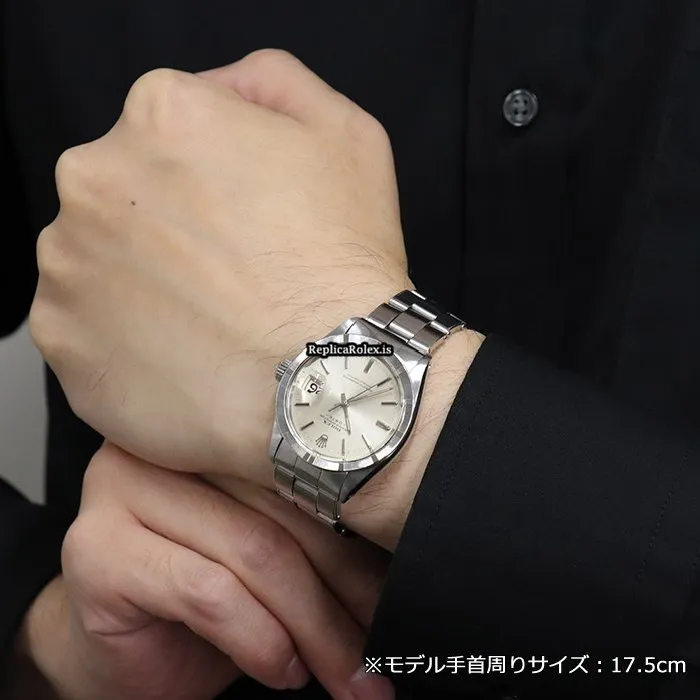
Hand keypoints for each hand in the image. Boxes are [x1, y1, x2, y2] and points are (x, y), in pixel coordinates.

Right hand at [13, 443, 393, 699]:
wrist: (118, 643)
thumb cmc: (200, 591)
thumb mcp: (268, 550)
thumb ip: (313, 531)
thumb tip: (401, 552)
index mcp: (215, 426)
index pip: (304, 466)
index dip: (359, 534)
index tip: (398, 595)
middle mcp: (166, 443)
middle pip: (283, 508)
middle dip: (343, 592)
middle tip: (378, 654)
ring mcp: (123, 486)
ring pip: (254, 550)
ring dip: (312, 626)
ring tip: (341, 672)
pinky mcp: (97, 546)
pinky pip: (209, 591)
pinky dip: (259, 638)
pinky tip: (280, 666)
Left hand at [30, 49, 410, 491]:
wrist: (326, 382)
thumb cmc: (341, 266)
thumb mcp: (346, 136)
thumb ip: (271, 85)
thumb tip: (222, 89)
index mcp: (163, 117)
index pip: (167, 129)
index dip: (213, 177)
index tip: (242, 218)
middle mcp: (95, 177)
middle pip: (124, 191)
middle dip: (168, 224)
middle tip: (228, 272)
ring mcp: (68, 262)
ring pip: (98, 258)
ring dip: (141, 280)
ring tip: (208, 318)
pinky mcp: (62, 337)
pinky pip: (86, 326)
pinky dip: (124, 338)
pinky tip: (182, 351)